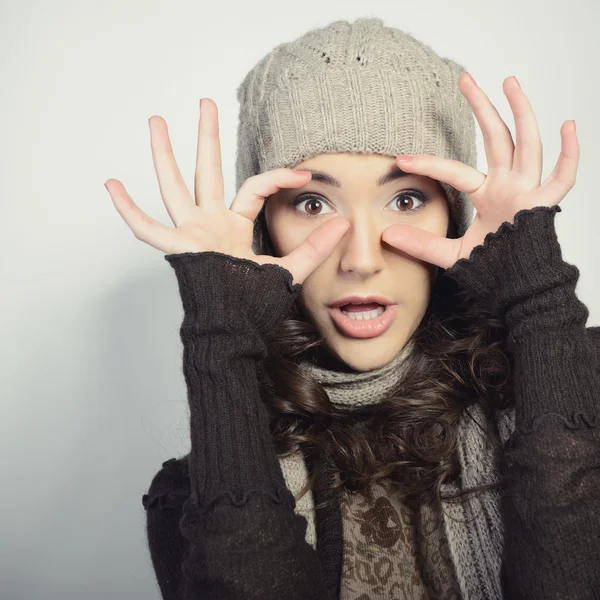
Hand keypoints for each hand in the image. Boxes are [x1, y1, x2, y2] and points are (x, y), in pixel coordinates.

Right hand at [104, 98, 349, 285]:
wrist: (236, 329)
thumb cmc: (256, 303)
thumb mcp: (290, 270)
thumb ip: (315, 248)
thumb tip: (345, 224)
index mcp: (235, 225)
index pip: (255, 188)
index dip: (279, 177)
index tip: (305, 175)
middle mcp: (211, 223)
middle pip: (207, 171)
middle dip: (206, 137)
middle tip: (205, 103)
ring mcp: (192, 233)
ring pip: (175, 186)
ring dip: (165, 154)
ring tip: (156, 121)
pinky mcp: (179, 248)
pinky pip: (148, 229)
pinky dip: (130, 211)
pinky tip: (112, 184)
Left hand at [381, 74, 578, 269]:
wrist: (517, 289)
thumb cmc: (489, 268)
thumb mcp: (450, 254)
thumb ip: (423, 244)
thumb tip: (386, 234)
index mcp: (487, 195)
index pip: (455, 171)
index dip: (429, 164)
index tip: (402, 158)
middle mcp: (508, 186)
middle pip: (496, 138)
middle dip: (482, 108)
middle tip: (465, 79)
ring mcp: (528, 191)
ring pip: (527, 144)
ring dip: (520, 112)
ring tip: (508, 81)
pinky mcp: (544, 205)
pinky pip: (563, 177)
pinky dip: (569, 154)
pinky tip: (567, 126)